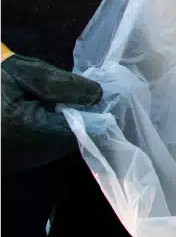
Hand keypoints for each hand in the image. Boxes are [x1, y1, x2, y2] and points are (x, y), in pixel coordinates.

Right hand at [0, 44, 102, 172]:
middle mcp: (25, 154)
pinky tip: (43, 117)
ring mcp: (18, 162)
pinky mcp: (13, 162)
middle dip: (81, 120)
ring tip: (57, 106)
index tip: (100, 97)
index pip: (81, 130)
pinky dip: (50, 134)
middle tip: (79, 98)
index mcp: (27, 131)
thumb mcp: (30, 74)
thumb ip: (66, 86)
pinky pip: (44, 149)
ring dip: (66, 128)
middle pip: (71, 141)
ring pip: (59, 147)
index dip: (95, 114)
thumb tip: (99, 97)